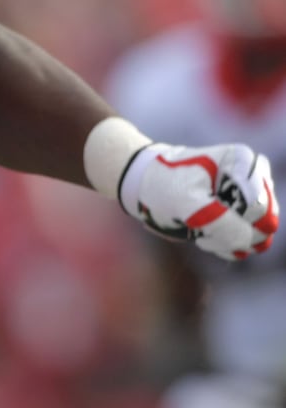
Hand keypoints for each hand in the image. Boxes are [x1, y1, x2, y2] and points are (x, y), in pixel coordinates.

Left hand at [120, 141, 277, 259]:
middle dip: (229, 229)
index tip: (202, 204)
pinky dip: (222, 245)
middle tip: (198, 220)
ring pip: (256, 237)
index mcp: (245, 162)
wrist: (143, 188)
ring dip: (225, 239)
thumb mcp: (186, 202)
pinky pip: (245, 244)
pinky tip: (201, 234)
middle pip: (263, 223)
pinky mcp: (241, 219)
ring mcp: (250, 201)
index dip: (228, 215)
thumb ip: (222, 222)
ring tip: (198, 226)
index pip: (256, 206)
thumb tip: (249, 242)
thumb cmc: (163, 186)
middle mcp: (255, 180)